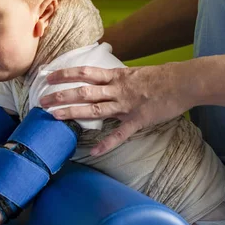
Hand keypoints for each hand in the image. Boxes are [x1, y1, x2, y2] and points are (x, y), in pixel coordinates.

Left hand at [39, 63, 193, 155]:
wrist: (183, 82)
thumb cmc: (161, 77)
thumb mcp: (135, 73)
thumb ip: (118, 79)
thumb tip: (105, 80)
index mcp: (116, 76)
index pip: (85, 72)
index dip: (65, 74)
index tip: (47, 75)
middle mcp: (117, 89)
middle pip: (84, 91)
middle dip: (61, 95)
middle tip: (42, 100)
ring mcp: (126, 105)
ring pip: (95, 108)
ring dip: (72, 112)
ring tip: (53, 117)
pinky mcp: (137, 120)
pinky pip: (119, 134)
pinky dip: (106, 144)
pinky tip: (92, 152)